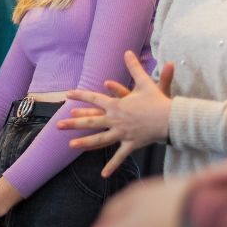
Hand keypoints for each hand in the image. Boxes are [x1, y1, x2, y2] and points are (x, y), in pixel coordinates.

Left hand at [60, 51, 174, 176]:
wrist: (170, 118)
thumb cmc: (157, 100)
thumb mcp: (145, 82)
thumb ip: (134, 67)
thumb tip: (128, 52)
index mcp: (116, 104)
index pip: (94, 98)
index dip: (81, 96)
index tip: (68, 95)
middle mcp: (115, 119)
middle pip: (90, 121)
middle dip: (73, 123)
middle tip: (57, 126)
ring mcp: (122, 133)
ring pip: (100, 140)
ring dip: (85, 143)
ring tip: (71, 146)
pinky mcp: (131, 144)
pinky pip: (120, 156)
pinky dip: (112, 165)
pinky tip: (103, 175)